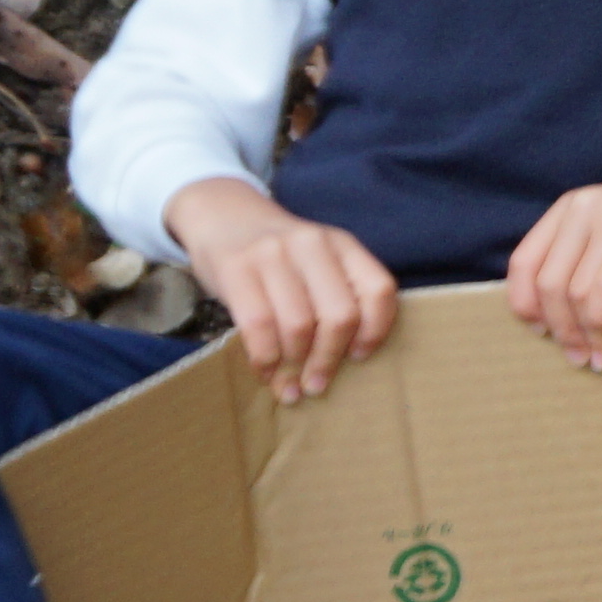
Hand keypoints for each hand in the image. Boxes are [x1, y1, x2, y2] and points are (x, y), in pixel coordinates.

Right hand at [172, 182, 399, 400]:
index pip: (379, 290)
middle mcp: (312, 244)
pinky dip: (265, 359)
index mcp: (342, 244)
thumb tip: (341, 366)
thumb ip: (335, 296)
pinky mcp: (237, 268)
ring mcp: (273, 253)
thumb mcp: (317, 260)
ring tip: (289, 385)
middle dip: (329, 360)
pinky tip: (265, 371)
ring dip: (295, 366)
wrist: (222, 215)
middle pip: (340, 316)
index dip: (375, 331)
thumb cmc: (278, 255)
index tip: (358, 357)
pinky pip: (259, 326)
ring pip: (299, 326)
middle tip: (317, 385)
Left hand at [504, 155, 601, 368]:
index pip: (523, 263)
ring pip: (576, 293)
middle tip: (579, 357)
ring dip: (586, 335)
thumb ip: (582, 259)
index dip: (526, 307)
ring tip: (601, 356)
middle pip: (548, 284)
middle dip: (561, 331)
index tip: (542, 335)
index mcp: (569, 207)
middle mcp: (583, 207)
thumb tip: (555, 320)